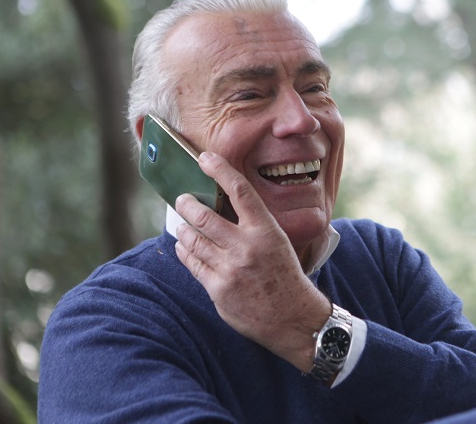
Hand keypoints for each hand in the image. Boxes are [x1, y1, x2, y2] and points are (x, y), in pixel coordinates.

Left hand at [173, 152, 329, 371]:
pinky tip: (184, 247)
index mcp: (266, 231)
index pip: (239, 191)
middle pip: (205, 216)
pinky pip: (192, 264)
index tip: (205, 158)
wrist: (293, 317)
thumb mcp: (278, 242)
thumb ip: (253, 226)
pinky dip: (185, 252)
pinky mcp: (218, 289)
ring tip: (182, 224)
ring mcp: (230, 269)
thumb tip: (224, 207)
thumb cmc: (285, 276)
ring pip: (193, 240)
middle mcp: (246, 247)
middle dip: (188, 204)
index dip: (220, 170)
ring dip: (183, 229)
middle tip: (183, 199)